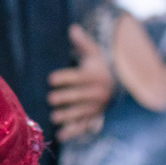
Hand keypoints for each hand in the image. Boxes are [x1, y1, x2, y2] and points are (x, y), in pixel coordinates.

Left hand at [49, 25, 113, 141]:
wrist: (115, 85)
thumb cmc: (97, 66)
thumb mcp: (93, 53)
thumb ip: (82, 43)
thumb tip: (73, 28)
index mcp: (97, 76)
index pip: (80, 77)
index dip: (66, 78)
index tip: (51, 79)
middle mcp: (99, 93)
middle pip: (81, 96)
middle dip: (66, 98)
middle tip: (50, 99)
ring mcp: (97, 107)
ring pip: (82, 112)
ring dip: (69, 116)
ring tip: (54, 118)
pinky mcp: (94, 118)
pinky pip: (84, 126)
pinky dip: (73, 132)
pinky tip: (61, 136)